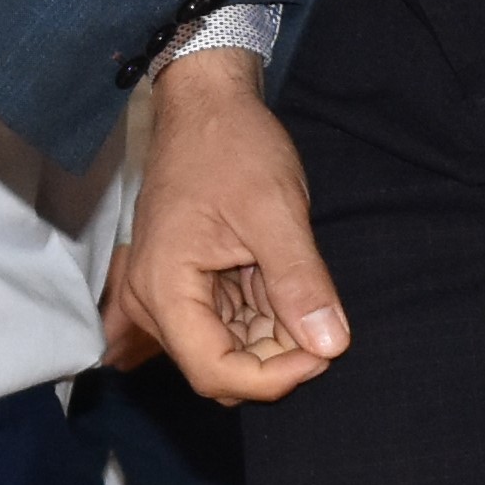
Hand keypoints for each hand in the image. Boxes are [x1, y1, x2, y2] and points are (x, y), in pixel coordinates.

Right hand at [121, 48, 347, 400]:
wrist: (207, 106)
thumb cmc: (231, 146)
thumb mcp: (275, 211)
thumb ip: (300, 282)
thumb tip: (331, 346)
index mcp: (164, 288)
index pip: (216, 372)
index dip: (274, 377)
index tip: (325, 350)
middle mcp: (154, 302)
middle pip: (220, 368)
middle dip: (278, 357)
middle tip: (323, 317)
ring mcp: (167, 295)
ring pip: (228, 351)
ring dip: (274, 336)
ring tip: (301, 287)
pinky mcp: (185, 287)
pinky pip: (226, 325)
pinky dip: (264, 317)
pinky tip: (283, 281)